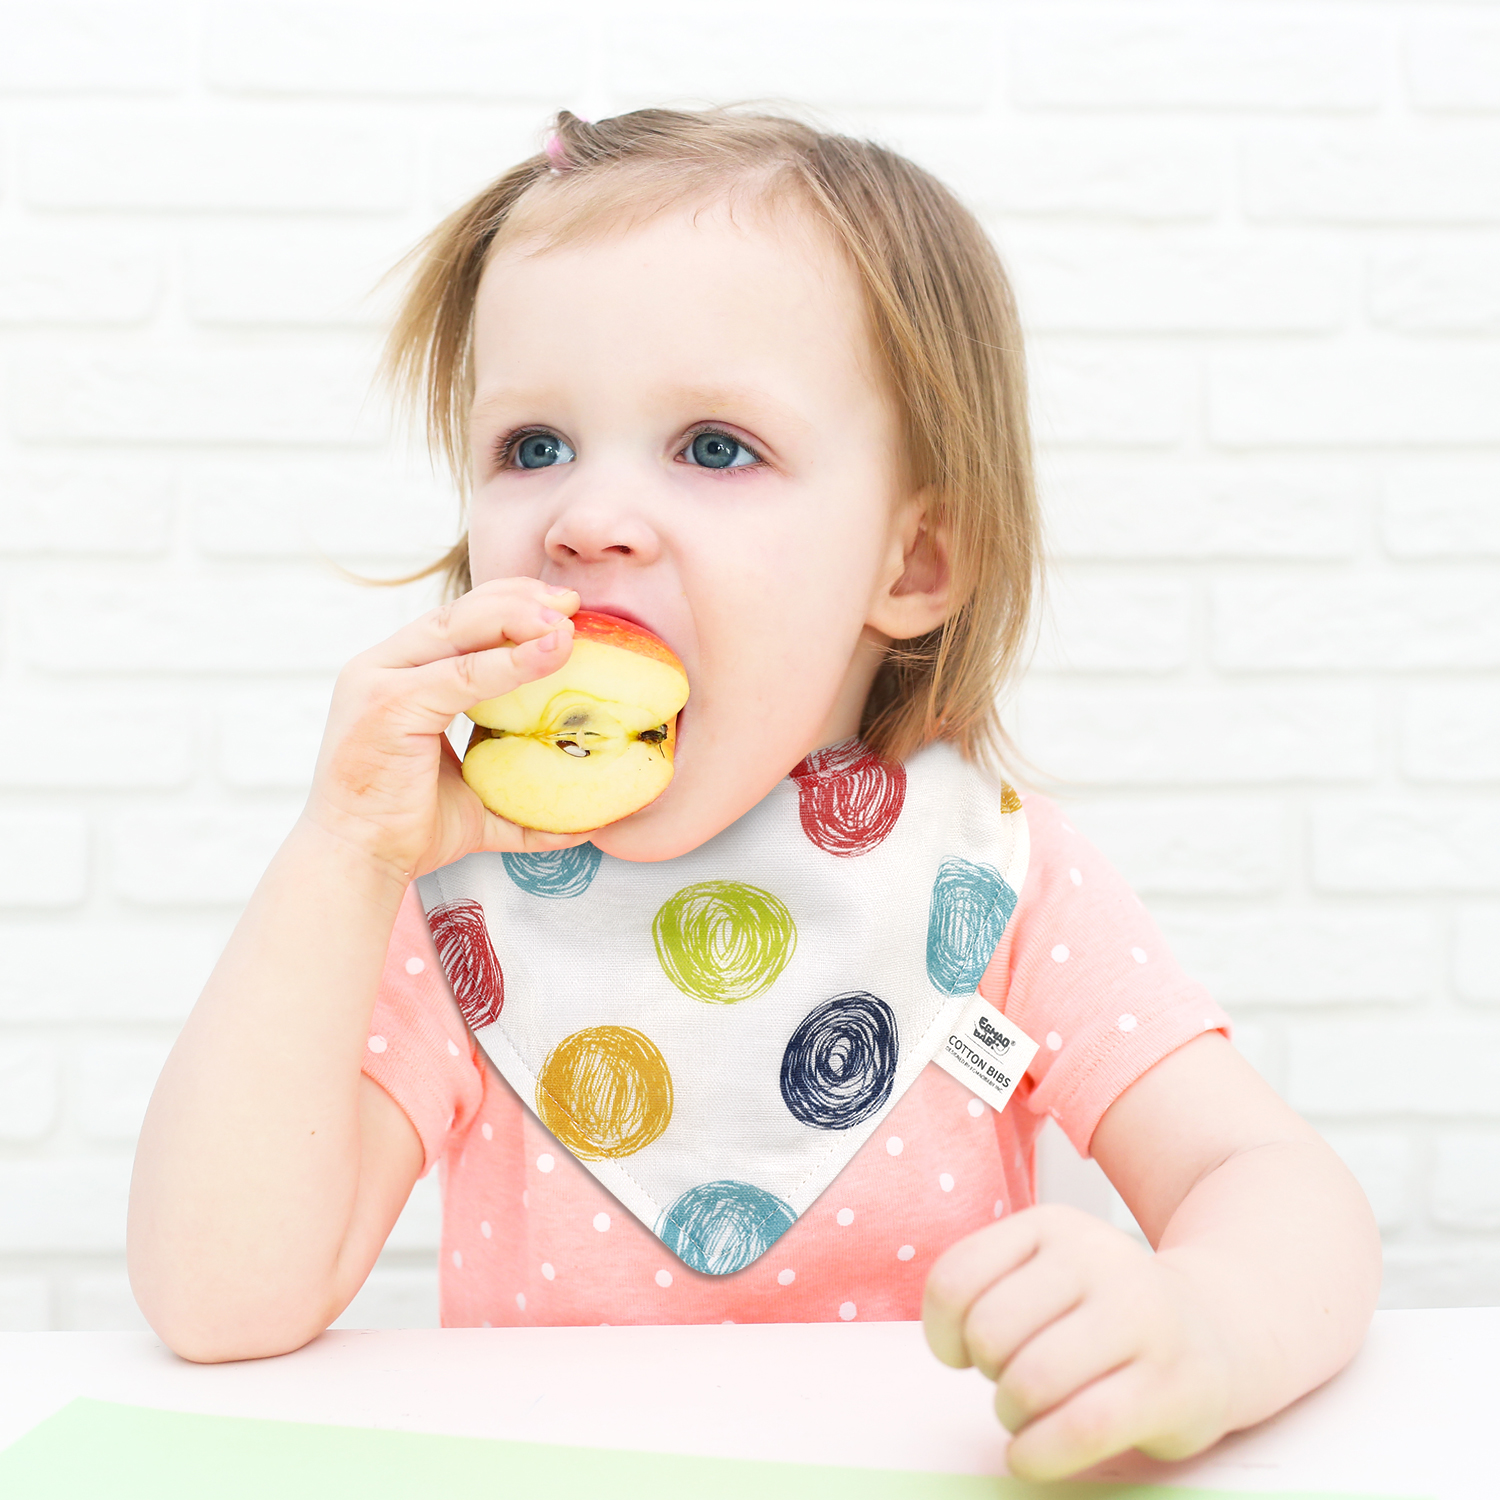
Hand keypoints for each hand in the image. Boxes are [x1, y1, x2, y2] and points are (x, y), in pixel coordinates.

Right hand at [304, 577, 583, 880]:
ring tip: (568, 622)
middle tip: (574, 603)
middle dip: (520, 599)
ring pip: (458, 628)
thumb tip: (586, 821)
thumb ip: (522, 798)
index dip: (512, 604)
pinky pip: (462, 673)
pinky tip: (553, 650)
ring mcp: (379, 681)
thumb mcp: (477, 802)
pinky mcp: (388, 704)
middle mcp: (381, 667)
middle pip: (459, 612)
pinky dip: (512, 661)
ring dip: (519, 617)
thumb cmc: (409, 832)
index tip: (563, 607)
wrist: (358, 864)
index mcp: (397, 676)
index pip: (458, 622)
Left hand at [923, 1205, 1235, 1480]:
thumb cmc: (1104, 1310)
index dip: (942, 1331)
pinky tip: (1031, 1455)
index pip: (956, 1279)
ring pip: (1032, 1380)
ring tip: (1029, 1415)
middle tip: (1012, 1380)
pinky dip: (1037, 1453)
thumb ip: (989, 1288)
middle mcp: (1097, 1258)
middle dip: (988, 1373)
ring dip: (1012, 1415)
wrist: (1215, 1328)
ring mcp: (1140, 1318)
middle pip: (990, 1332)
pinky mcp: (1170, 1385)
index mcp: (1052, 1225)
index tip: (964, 1352)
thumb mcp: (1047, 1269)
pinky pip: (1080, 1428)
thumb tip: (951, 1344)